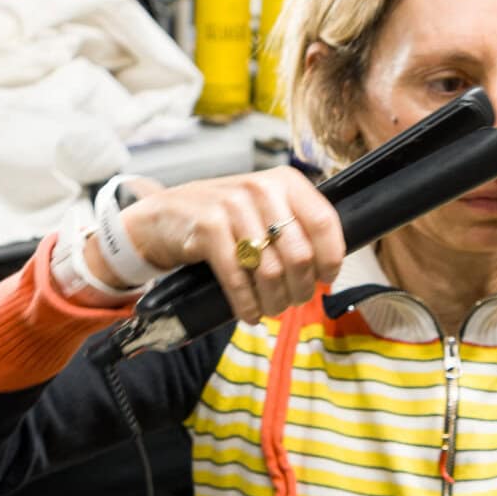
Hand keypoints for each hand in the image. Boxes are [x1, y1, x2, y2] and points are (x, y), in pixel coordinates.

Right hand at [100, 166, 346, 326]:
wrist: (165, 216)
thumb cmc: (225, 220)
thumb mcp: (264, 210)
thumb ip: (296, 228)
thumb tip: (327, 268)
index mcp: (285, 182)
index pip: (324, 222)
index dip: (331, 259)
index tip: (324, 279)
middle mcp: (261, 189)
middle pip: (300, 255)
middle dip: (300, 288)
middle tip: (293, 301)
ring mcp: (233, 206)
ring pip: (270, 271)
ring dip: (274, 301)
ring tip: (271, 309)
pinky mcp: (208, 228)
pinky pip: (238, 279)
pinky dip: (247, 304)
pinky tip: (250, 313)